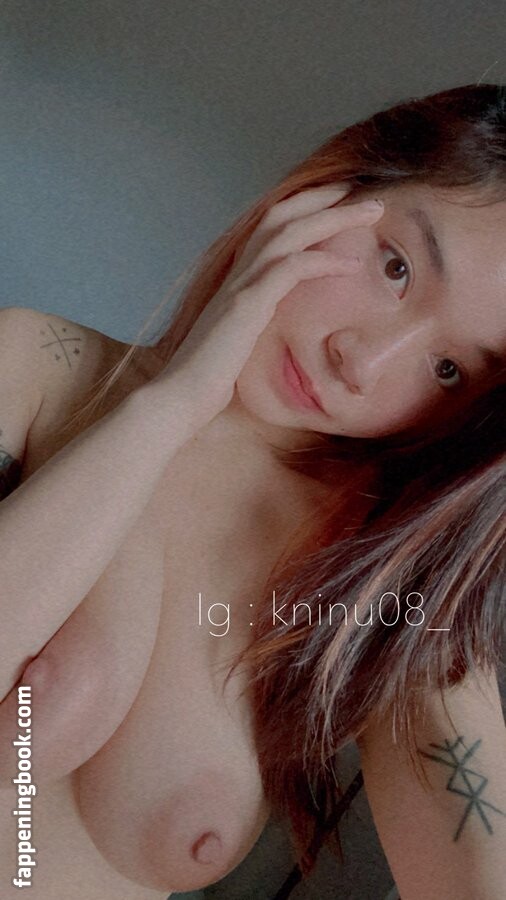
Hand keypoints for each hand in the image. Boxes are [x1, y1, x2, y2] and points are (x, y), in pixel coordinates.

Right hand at [154, 184, 383, 427]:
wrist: (181, 395)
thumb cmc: (210, 376)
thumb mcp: (241, 339)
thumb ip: (258, 322)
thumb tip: (281, 326)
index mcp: (237, 277)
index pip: (271, 226)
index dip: (304, 207)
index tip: (339, 202)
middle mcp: (238, 272)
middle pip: (281, 214)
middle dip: (323, 198)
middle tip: (362, 193)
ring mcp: (241, 285)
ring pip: (290, 231)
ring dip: (334, 218)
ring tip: (371, 213)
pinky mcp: (247, 305)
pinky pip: (291, 268)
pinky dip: (323, 261)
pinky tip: (351, 264)